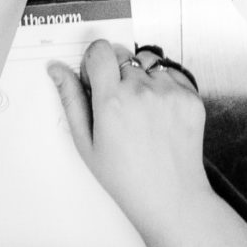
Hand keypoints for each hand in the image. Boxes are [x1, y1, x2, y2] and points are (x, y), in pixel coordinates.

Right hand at [49, 39, 212, 244]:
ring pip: (149, 63)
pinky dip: (165, 86)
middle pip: (124, 56)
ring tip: (142, 110)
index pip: (100, 50)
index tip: (96, 80)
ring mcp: (170, 92)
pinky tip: (160, 114)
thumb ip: (71, 100)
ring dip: (142, 77)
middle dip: (117, 71)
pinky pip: (173, 74)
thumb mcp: (87, 143)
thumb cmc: (124, 177)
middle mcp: (142, 91)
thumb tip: (56, 69)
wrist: (170, 197)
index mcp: (112, 101)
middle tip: (119, 103)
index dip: (95, 61)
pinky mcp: (191, 97)